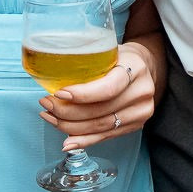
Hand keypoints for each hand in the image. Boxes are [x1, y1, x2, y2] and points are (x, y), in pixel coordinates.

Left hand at [42, 42, 158, 148]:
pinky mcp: (135, 126)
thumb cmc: (120, 56)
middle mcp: (141, 93)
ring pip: (100, 127)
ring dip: (70, 127)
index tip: (59, 93)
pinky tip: (68, 141)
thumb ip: (88, 61)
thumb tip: (52, 74)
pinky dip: (84, 140)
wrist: (146, 67)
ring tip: (51, 118)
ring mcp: (140, 112)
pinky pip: (105, 137)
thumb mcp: (108, 50)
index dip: (82, 94)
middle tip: (46, 105)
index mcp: (135, 68)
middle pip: (100, 111)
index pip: (108, 88)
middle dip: (67, 112)